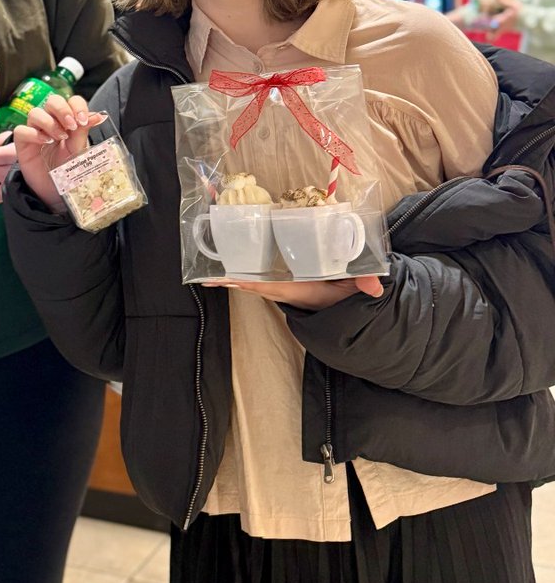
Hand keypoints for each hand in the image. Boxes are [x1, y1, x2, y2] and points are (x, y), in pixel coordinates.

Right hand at [13, 94, 104, 210]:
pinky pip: (21, 130)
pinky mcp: (22, 143)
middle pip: (52, 101)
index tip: (83, 120)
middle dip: (62, 109)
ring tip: (59, 138)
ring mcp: (35, 131)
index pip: (71, 101)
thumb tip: (98, 115)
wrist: (56, 192)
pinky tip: (45, 142)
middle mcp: (51, 122)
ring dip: (49, 122)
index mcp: (68, 120)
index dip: (77, 106)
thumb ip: (84, 132)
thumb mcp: (79, 150)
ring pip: (35, 113)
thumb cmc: (68, 170)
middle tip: (71, 125)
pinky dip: (34, 133)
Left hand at [204, 274, 384, 310]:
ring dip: (237, 282)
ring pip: (258, 286)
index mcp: (305, 292)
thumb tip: (374, 286)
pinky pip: (265, 283)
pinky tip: (233, 274)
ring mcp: (289, 291)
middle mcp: (293, 293)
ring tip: (212, 276)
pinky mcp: (290, 288)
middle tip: (208, 278)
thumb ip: (364, 282)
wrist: (356, 309)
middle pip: (257, 288)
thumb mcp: (357, 289)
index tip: (231, 281)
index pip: (274, 287)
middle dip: (234, 283)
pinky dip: (248, 279)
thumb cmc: (351, 294)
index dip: (252, 284)